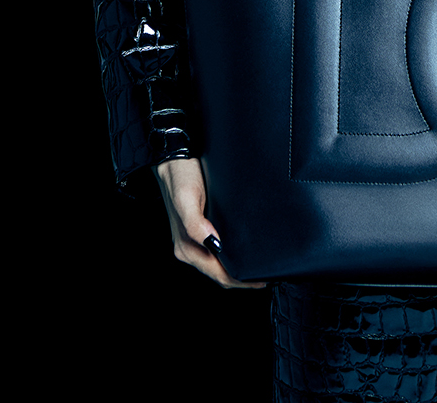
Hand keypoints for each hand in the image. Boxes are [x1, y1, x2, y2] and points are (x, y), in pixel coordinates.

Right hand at [155, 157, 266, 288]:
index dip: (239, 280)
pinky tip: (242, 250)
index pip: (217, 273)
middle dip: (240, 278)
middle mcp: (188, 248)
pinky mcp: (197, 230)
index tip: (260, 280)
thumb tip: (215, 244)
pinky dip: (230, 256)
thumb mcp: (187, 198)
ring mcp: (192, 241)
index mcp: (186, 246)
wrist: (172, 158)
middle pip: (218, 273)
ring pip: (217, 264)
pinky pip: (215, 252)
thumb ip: (196, 225)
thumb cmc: (180, 175)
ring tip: (257, 266)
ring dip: (235, 268)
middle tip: (264, 275)